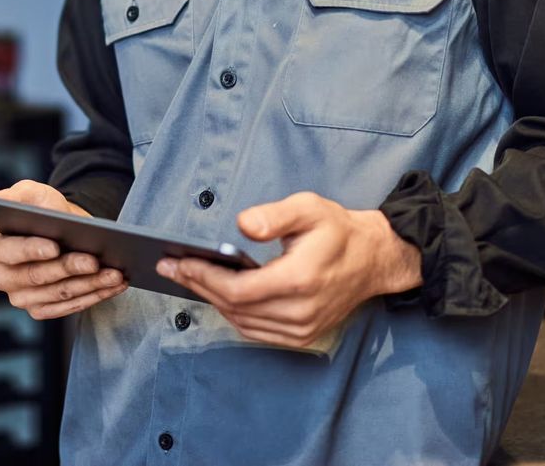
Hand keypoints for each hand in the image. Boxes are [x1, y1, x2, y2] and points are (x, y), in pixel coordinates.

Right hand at [0, 180, 127, 320]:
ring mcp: (21, 297)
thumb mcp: (31, 193)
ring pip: (58, 294)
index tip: (55, 246)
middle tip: (94, 261)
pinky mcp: (41, 309)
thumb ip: (16, 195)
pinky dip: (95, 296)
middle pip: (37, 277)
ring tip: (114, 273)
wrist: (63, 231)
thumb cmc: (44, 209)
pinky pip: (69, 307)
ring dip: (89, 285)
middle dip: (68, 268)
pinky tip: (114, 285)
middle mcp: (2, 277)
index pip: (9, 251)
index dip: (32, 249)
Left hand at [157, 191, 420, 348]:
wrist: (373, 259)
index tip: (177, 262)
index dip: (204, 278)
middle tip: (171, 268)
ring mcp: (302, 329)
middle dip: (199, 286)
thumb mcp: (309, 208)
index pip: (238, 290)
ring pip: (242, 322)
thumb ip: (274, 215)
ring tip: (189, 278)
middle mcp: (300, 311)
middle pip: (235, 308)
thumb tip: (241, 225)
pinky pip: (256, 331)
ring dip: (212, 301)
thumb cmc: (338, 230)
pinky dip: (233, 315)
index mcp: (300, 280)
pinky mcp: (302, 336)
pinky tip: (218, 295)